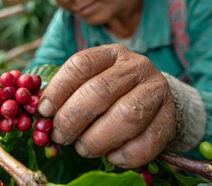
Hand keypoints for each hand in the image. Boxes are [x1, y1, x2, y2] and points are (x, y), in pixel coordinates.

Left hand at [38, 44, 176, 167]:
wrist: (154, 97)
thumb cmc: (111, 91)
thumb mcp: (90, 81)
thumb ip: (67, 93)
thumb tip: (41, 113)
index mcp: (110, 54)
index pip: (80, 65)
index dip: (58, 89)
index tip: (44, 112)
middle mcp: (135, 66)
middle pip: (101, 91)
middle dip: (74, 118)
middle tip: (60, 136)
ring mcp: (156, 91)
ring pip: (127, 116)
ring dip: (98, 139)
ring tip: (83, 148)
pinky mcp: (170, 118)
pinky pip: (148, 141)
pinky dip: (125, 154)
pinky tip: (111, 157)